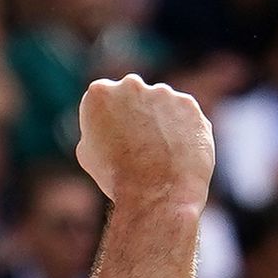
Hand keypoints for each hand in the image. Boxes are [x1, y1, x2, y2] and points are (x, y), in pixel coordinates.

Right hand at [75, 75, 213, 213]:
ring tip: (160, 153)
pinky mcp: (189, 105)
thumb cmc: (116, 177)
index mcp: (99, 93)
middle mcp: (131, 85)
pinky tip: (177, 153)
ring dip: (161, 121)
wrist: (156, 192)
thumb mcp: (87, 153)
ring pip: (161, 104)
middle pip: (133, 95)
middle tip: (138, 144)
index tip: (114, 138)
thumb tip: (106, 126)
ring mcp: (163, 93)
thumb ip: (96, 129)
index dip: (109, 120)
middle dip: (136, 113)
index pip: (103, 98)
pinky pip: (184, 116)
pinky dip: (183, 130)